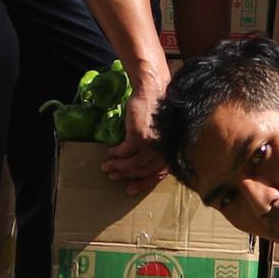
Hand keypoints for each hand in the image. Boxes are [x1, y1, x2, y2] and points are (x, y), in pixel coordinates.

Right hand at [102, 76, 169, 191]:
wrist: (154, 89)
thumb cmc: (159, 109)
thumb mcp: (163, 132)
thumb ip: (159, 147)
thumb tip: (146, 162)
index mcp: (171, 151)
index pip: (157, 175)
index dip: (142, 183)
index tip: (130, 188)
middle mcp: (164, 150)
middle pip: (142, 170)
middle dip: (126, 175)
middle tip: (113, 176)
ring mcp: (152, 144)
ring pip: (132, 163)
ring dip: (117, 166)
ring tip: (107, 165)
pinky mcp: (139, 136)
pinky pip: (124, 151)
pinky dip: (115, 154)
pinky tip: (110, 152)